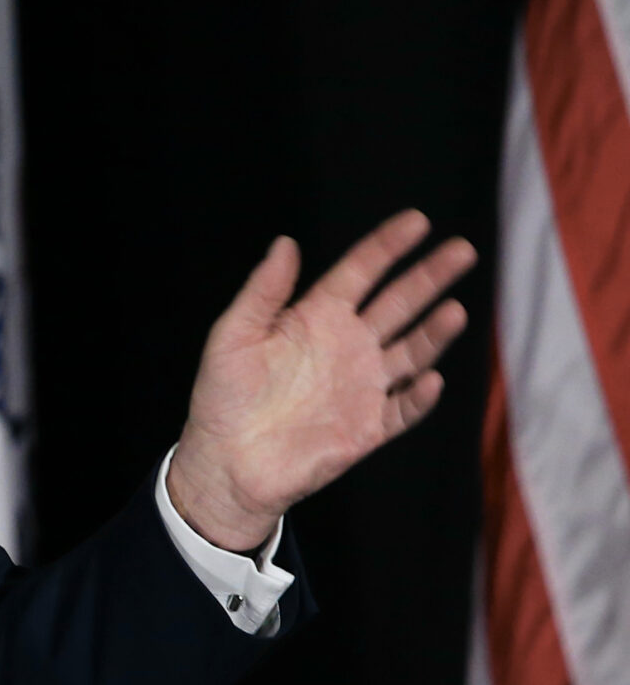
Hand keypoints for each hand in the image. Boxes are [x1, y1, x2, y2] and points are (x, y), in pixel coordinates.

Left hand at [166, 211, 475, 552]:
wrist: (227, 463)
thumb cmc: (223, 396)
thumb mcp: (232, 337)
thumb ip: (263, 292)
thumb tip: (284, 242)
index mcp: (316, 317)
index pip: (360, 272)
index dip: (387, 246)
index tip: (417, 221)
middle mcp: (347, 345)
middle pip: (399, 303)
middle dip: (430, 277)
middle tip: (462, 249)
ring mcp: (362, 385)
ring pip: (412, 351)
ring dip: (435, 332)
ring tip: (454, 309)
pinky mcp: (368, 427)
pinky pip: (404, 408)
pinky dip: (419, 396)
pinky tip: (429, 378)